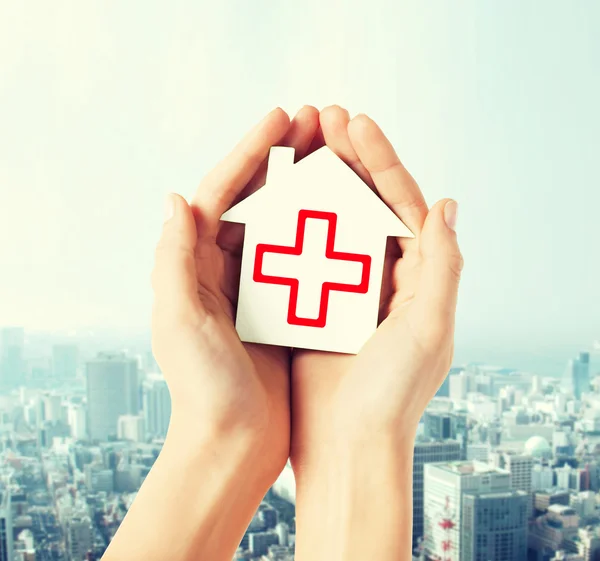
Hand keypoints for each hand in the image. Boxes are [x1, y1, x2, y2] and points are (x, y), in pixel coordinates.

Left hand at [151, 106, 318, 482]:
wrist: (233, 444)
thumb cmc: (203, 391)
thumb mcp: (180, 323)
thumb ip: (173, 261)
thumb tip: (175, 199)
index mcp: (195, 266)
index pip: (220, 192)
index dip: (250, 152)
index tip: (283, 118)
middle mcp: (223, 269)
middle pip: (254, 198)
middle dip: (283, 157)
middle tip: (316, 122)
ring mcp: (255, 286)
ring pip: (283, 222)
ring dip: (307, 187)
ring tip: (336, 154)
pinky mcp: (282, 308)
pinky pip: (305, 258)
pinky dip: (323, 232)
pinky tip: (349, 212)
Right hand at [290, 105, 462, 469]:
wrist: (347, 447)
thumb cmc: (391, 397)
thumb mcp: (429, 329)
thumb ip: (444, 266)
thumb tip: (446, 203)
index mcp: (418, 277)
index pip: (403, 203)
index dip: (381, 159)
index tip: (353, 122)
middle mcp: (385, 278)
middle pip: (366, 203)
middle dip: (346, 158)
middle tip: (321, 118)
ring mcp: (346, 289)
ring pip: (330, 222)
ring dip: (315, 182)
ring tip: (297, 145)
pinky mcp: (313, 305)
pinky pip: (301, 254)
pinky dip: (290, 224)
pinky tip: (273, 197)